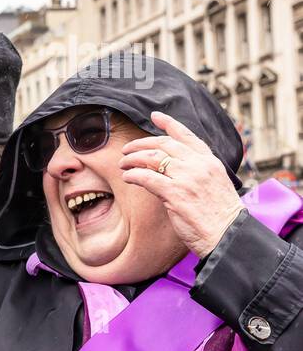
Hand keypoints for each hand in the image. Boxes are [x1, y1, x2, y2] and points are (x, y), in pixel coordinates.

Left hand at [119, 111, 243, 258]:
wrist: (227, 234)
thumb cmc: (218, 215)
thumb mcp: (213, 184)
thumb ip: (197, 172)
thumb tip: (172, 167)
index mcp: (210, 161)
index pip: (187, 136)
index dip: (169, 124)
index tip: (155, 116)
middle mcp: (199, 165)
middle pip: (164, 145)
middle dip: (141, 144)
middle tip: (126, 149)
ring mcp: (187, 177)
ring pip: (152, 158)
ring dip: (133, 159)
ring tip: (123, 164)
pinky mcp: (175, 193)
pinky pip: (147, 177)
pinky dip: (133, 175)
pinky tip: (127, 177)